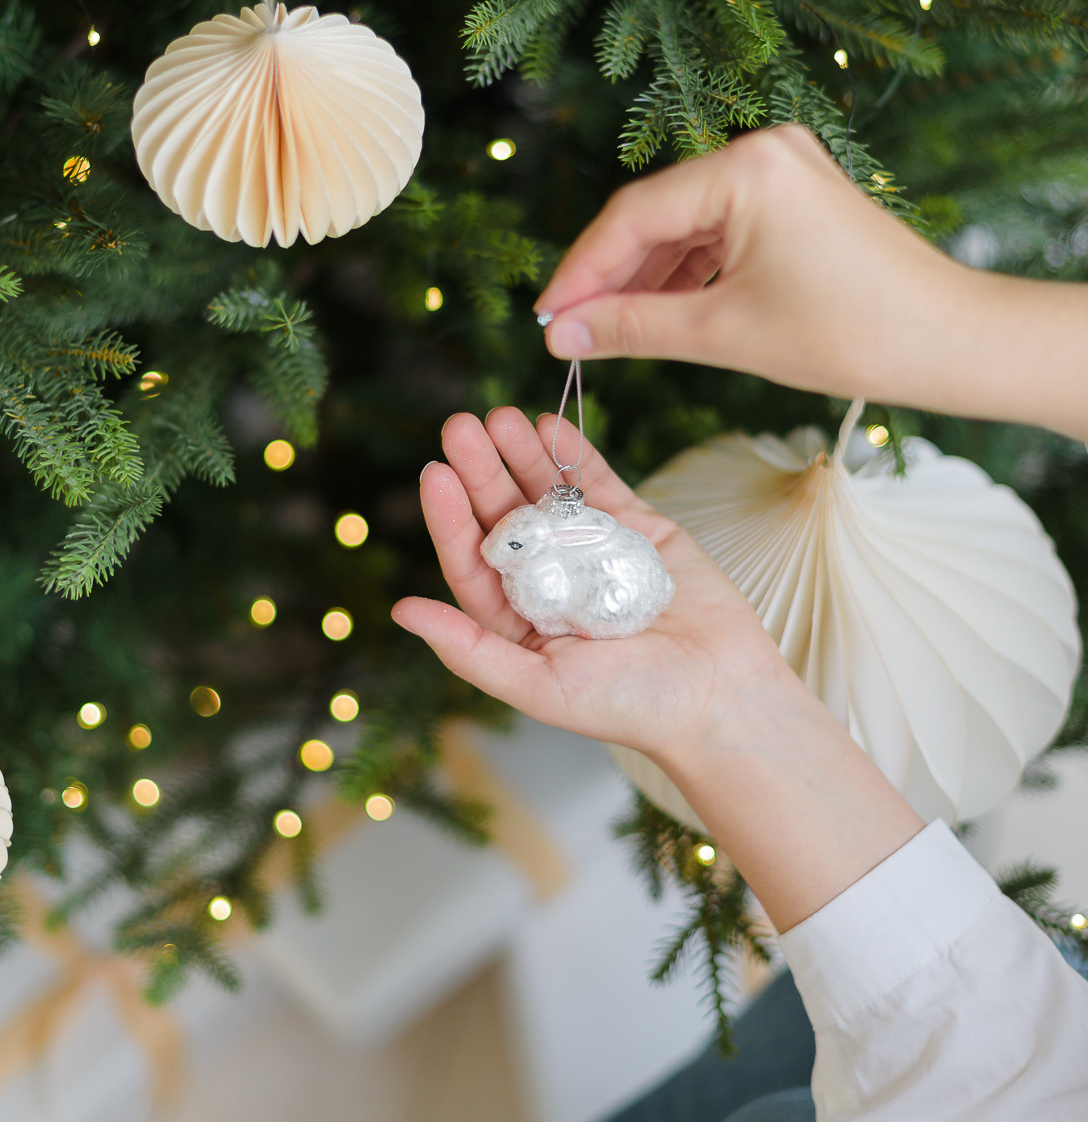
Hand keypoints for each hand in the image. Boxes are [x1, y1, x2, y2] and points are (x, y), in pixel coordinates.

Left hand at [391, 407, 792, 769]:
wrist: (720, 695)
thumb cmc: (629, 705)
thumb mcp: (540, 686)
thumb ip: (469, 650)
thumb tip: (400, 609)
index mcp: (517, 620)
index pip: (472, 559)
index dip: (451, 517)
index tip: (435, 473)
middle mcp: (548, 580)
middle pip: (503, 516)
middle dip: (481, 470)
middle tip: (460, 426)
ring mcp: (590, 549)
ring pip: (547, 492)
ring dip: (521, 454)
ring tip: (498, 416)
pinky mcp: (635, 527)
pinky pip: (597, 483)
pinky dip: (574, 454)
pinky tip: (548, 426)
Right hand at [534, 123, 1010, 422]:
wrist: (951, 342)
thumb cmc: (851, 334)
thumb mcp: (724, 332)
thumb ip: (632, 327)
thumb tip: (562, 336)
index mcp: (746, 167)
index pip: (633, 215)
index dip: (581, 271)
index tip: (545, 319)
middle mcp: (764, 150)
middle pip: (657, 213)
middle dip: (610, 276)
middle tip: (566, 331)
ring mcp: (784, 169)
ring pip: (687, 224)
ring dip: (647, 277)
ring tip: (604, 331)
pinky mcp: (798, 197)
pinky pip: (722, 229)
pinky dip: (689, 272)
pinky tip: (658, 313)